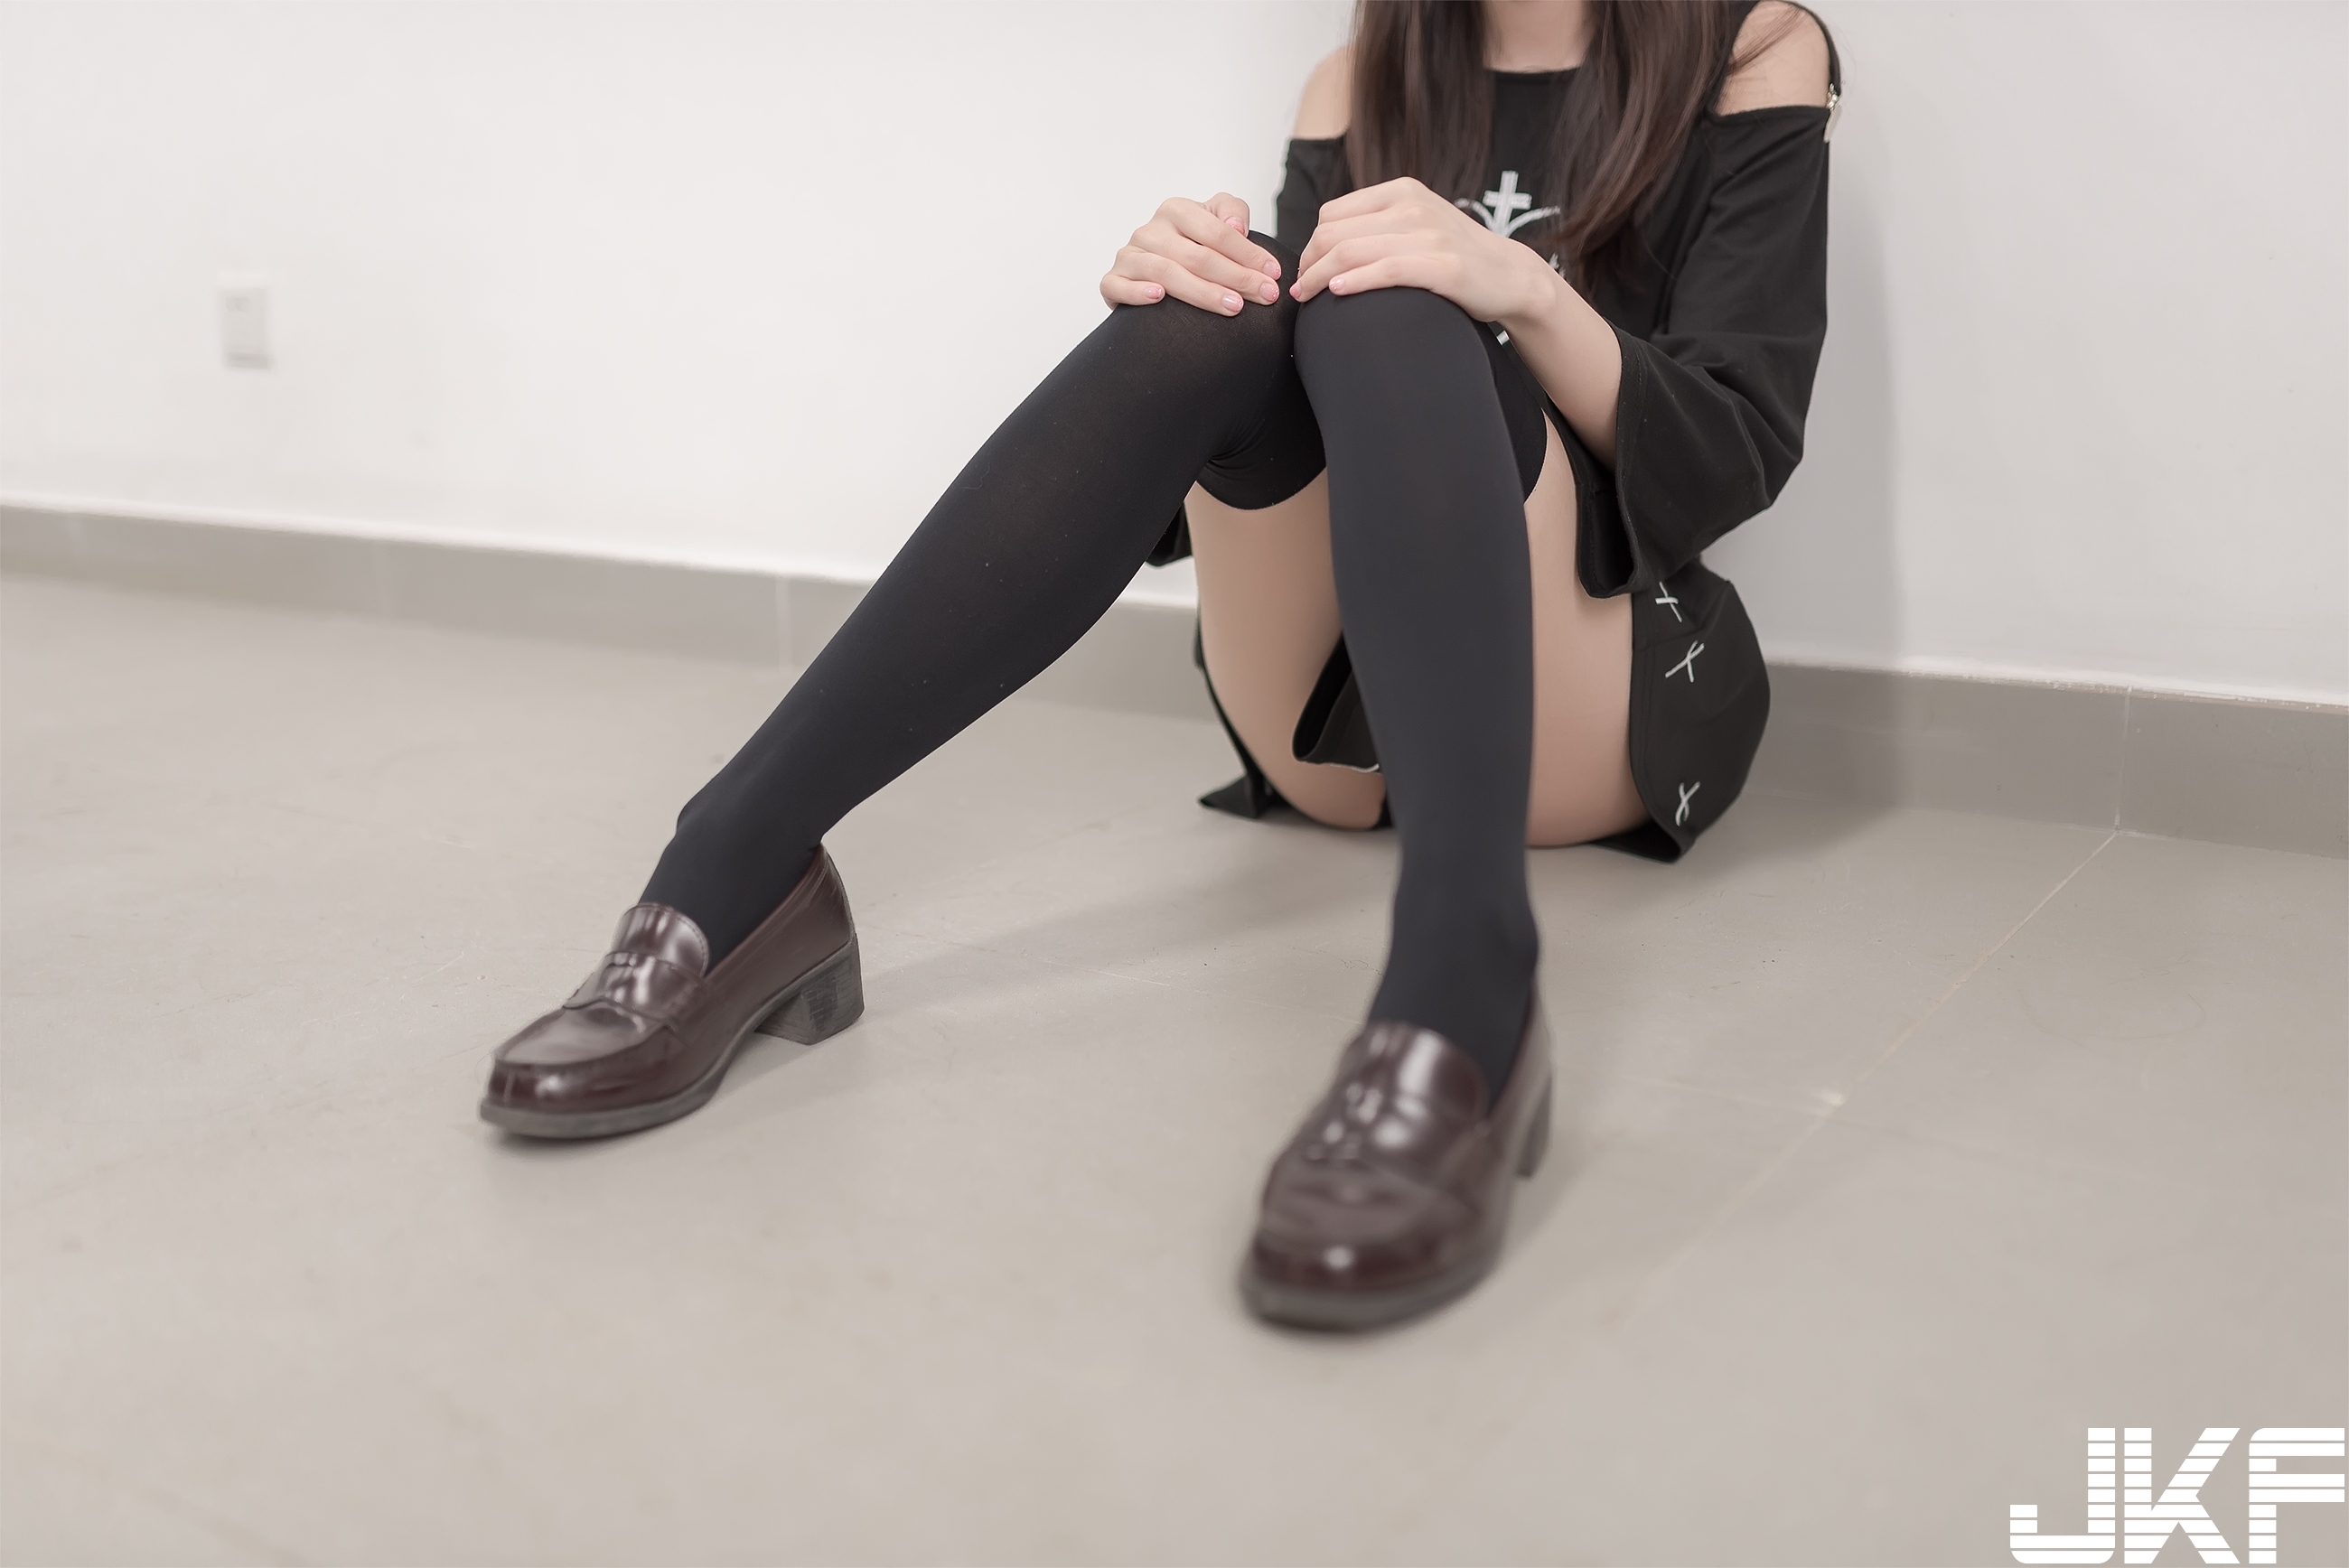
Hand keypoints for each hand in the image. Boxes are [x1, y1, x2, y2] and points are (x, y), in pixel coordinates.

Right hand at [1101, 195, 1284, 315]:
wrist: (1157, 271)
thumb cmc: (1192, 246)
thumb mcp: (1216, 219)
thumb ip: (1232, 211)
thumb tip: (1237, 227)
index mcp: (1176, 210)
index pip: (1216, 232)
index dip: (1248, 254)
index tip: (1273, 274)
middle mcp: (1150, 230)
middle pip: (1196, 256)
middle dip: (1236, 277)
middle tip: (1264, 296)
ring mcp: (1129, 255)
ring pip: (1165, 273)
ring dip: (1202, 292)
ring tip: (1233, 307)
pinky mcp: (1112, 280)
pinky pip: (1119, 286)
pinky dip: (1138, 292)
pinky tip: (1159, 297)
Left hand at [1290, 177, 1557, 326]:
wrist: (1509, 275)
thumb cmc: (1455, 256)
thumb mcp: (1416, 224)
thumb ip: (1379, 225)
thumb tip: (1325, 244)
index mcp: (1401, 191)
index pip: (1332, 215)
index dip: (1310, 245)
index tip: (1304, 271)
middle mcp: (1412, 206)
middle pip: (1334, 233)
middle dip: (1307, 263)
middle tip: (1299, 290)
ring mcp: (1429, 235)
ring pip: (1351, 252)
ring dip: (1318, 277)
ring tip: (1305, 298)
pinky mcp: (1443, 266)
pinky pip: (1385, 271)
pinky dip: (1353, 282)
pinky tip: (1336, 292)